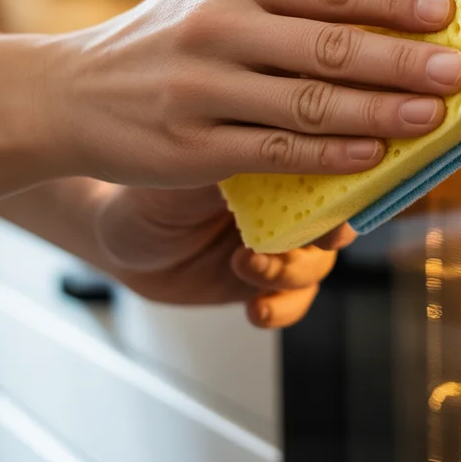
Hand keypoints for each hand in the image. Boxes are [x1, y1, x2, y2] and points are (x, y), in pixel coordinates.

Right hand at [51, 0, 460, 188]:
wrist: (67, 93)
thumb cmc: (159, 41)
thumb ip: (285, 0)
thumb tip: (381, 10)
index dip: (395, 2)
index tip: (442, 14)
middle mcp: (218, 25)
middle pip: (331, 46)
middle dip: (404, 61)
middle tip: (456, 71)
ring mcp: (203, 88)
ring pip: (312, 104)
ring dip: (381, 112)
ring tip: (431, 116)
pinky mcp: (193, 147)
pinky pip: (279, 152)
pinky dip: (332, 156)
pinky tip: (370, 155)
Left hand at [95, 183, 350, 327]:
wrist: (119, 242)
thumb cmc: (151, 192)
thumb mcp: (189, 173)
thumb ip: (239, 167)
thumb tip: (282, 152)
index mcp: (277, 160)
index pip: (327, 167)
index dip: (341, 183)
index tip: (336, 198)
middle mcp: (288, 201)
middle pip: (337, 217)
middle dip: (330, 233)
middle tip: (316, 240)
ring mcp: (281, 243)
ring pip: (317, 264)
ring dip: (291, 271)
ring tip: (248, 265)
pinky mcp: (268, 283)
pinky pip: (294, 302)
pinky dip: (282, 308)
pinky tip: (256, 309)